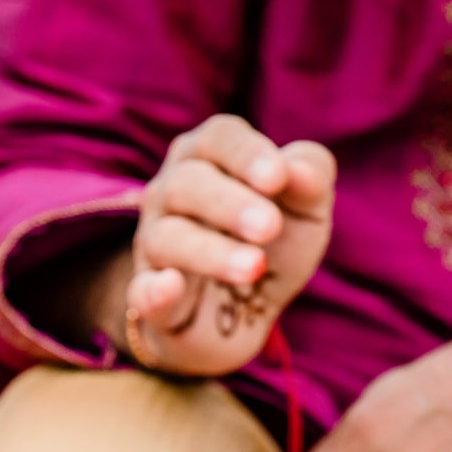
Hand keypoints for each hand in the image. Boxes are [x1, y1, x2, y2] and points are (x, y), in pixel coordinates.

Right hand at [118, 117, 334, 377]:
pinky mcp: (149, 297)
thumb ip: (310, 180)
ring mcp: (154, 245)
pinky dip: (153, 290)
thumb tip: (298, 169)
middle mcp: (172, 193)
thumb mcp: (307, 210)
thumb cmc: (272, 244)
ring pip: (168, 237)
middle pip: (187, 183)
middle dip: (229, 203)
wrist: (245, 314)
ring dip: (210, 251)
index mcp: (209, 157)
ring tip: (252, 267)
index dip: (245, 154)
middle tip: (269, 227)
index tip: (277, 178)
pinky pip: (140, 291)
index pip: (219, 138)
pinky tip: (170, 285)